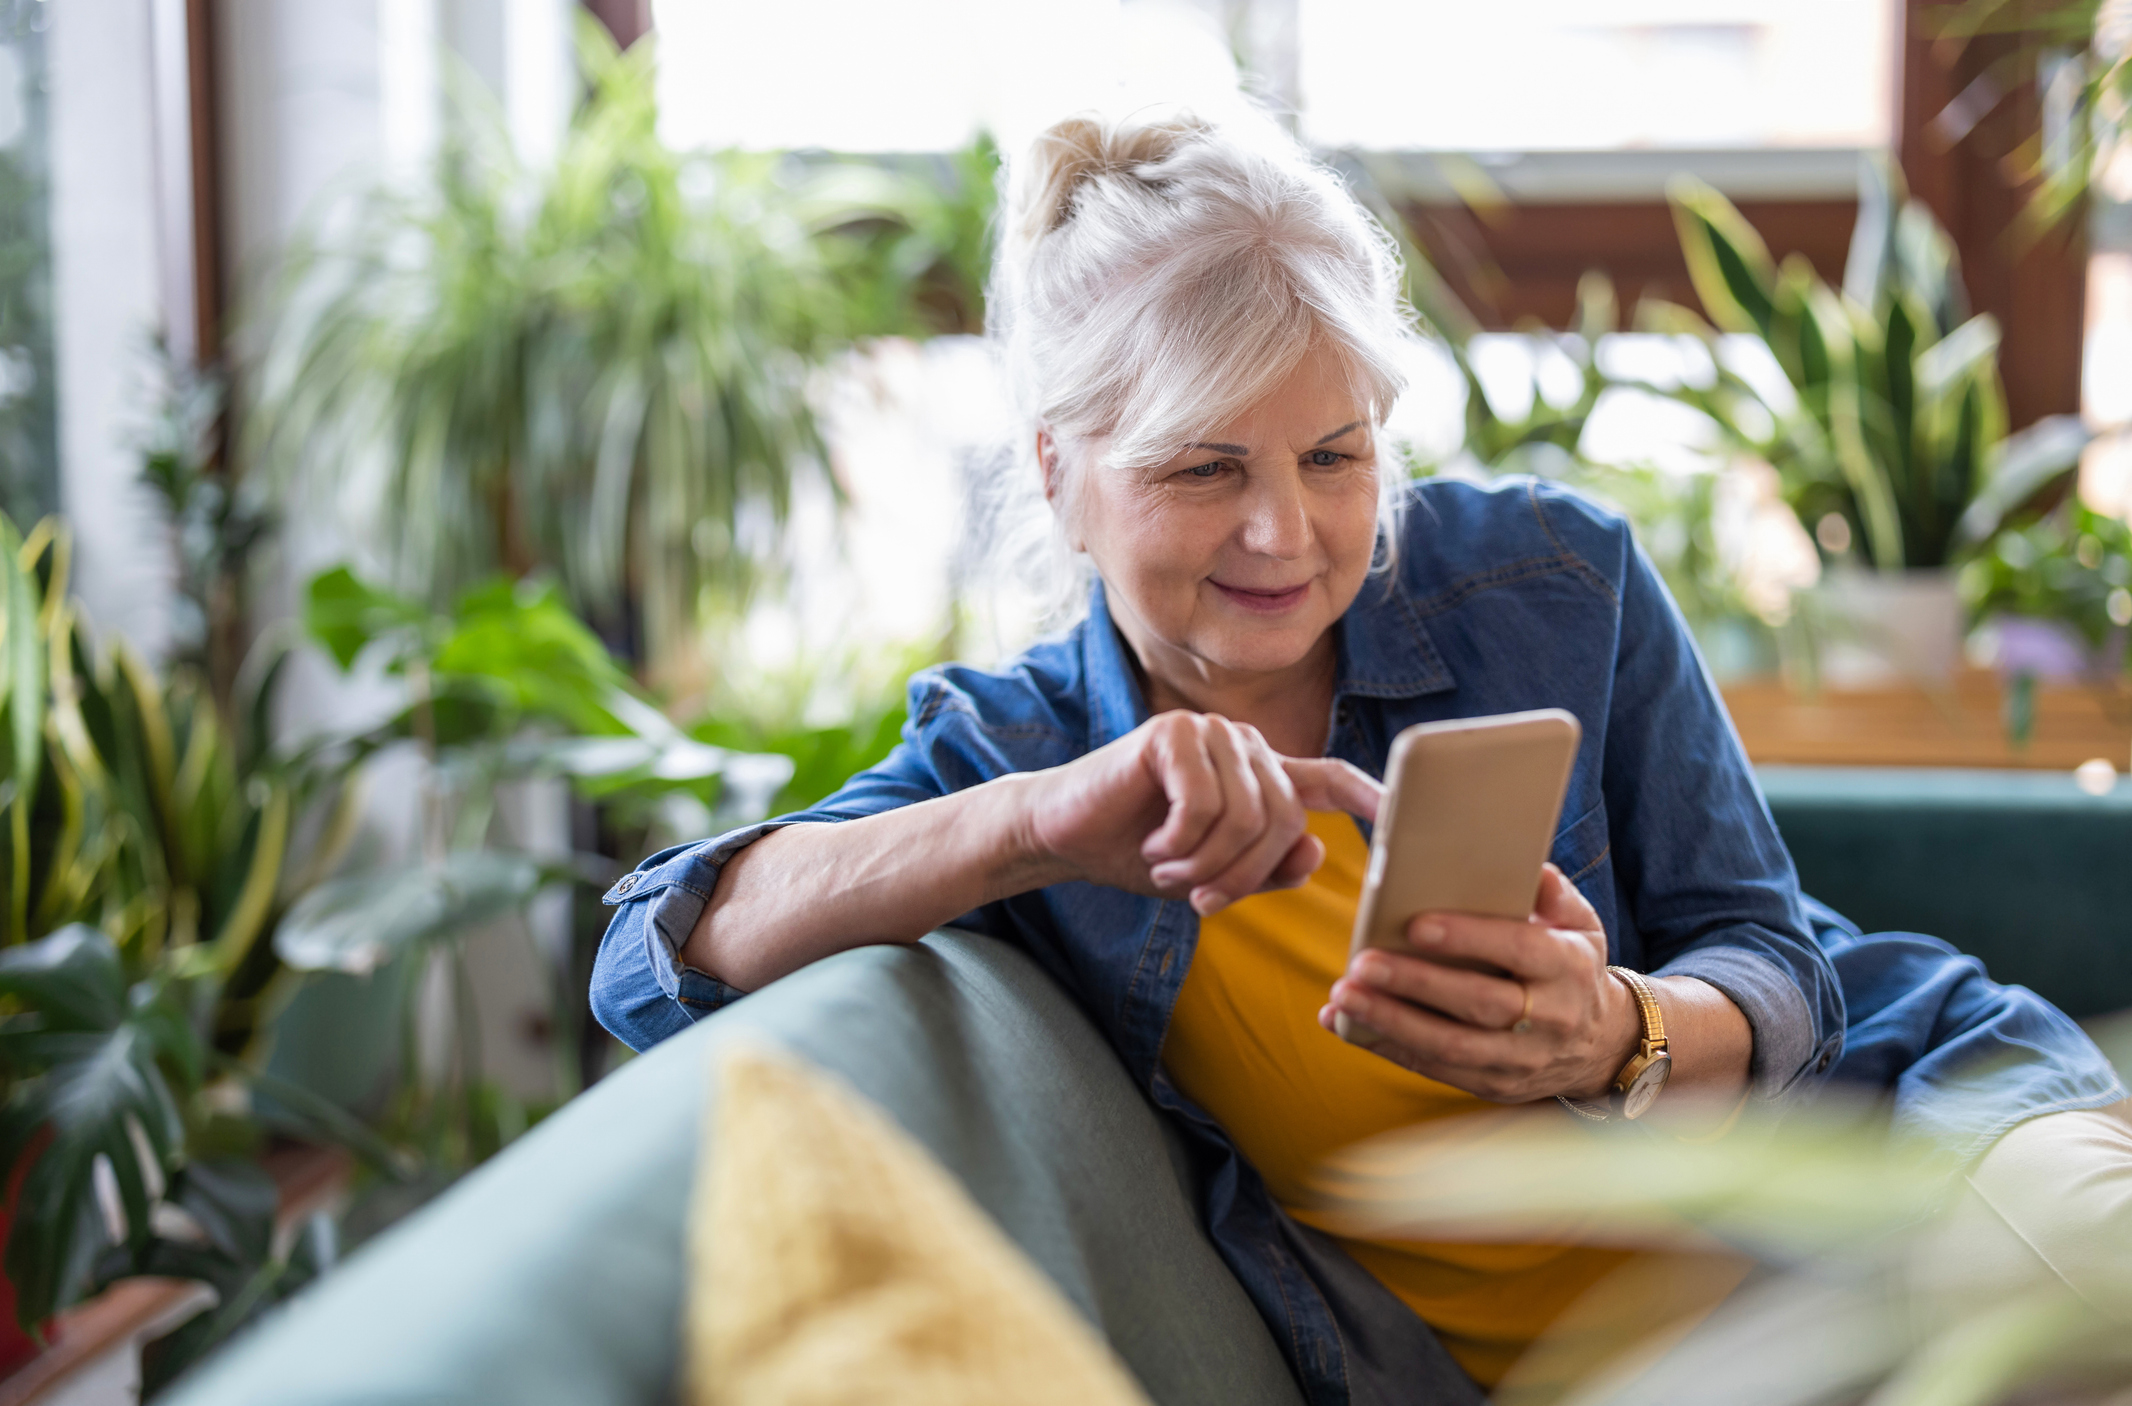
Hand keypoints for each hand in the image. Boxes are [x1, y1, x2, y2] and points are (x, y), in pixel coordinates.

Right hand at [1018, 710, 1381, 913]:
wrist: (1065, 835)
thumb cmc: (1139, 852)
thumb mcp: (1212, 874)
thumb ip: (1266, 869)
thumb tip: (1314, 854)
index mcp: (1261, 773)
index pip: (1330, 779)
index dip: (1371, 799)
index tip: (1404, 825)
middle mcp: (1243, 744)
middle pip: (1284, 819)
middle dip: (1246, 874)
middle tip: (1203, 901)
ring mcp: (1211, 733)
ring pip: (1246, 816)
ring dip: (1206, 863)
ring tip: (1169, 870)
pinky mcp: (1173, 734)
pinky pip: (1205, 803)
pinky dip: (1180, 842)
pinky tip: (1152, 844)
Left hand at [1316, 863, 1638, 1102]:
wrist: (1601, 1045)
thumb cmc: (1572, 967)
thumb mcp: (1580, 924)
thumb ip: (1553, 893)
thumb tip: (1527, 867)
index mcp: (1568, 967)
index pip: (1520, 949)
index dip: (1469, 937)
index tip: (1416, 925)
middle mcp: (1549, 1018)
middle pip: (1479, 1003)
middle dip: (1416, 984)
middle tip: (1362, 963)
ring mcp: (1521, 1059)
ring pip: (1452, 1046)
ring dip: (1392, 1022)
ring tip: (1344, 997)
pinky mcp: (1495, 1085)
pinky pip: (1436, 1070)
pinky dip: (1388, 1048)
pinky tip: (1348, 1026)